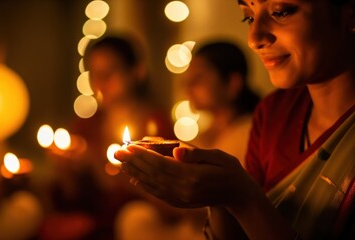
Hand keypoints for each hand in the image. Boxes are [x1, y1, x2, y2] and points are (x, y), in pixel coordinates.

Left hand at [114, 145, 257, 208]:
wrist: (238, 195)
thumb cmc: (229, 170)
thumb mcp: (219, 156)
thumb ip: (197, 153)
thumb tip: (177, 150)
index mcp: (193, 176)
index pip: (161, 164)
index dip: (143, 155)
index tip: (128, 146)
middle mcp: (184, 190)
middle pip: (153, 174)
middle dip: (133, 162)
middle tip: (116, 152)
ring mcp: (181, 198)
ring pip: (153, 185)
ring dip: (135, 173)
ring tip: (120, 163)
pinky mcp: (181, 203)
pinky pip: (158, 194)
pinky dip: (145, 186)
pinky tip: (135, 179)